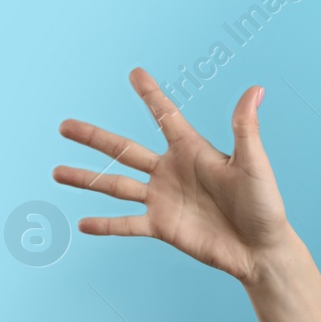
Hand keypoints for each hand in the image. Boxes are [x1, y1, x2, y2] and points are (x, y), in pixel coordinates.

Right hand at [52, 68, 289, 281]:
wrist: (261, 248)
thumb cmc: (265, 204)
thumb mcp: (253, 164)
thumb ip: (246, 129)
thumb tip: (255, 89)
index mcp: (193, 150)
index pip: (165, 116)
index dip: (150, 95)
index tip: (134, 73)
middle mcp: (171, 171)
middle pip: (124, 149)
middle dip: (94, 138)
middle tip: (64, 125)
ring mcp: (163, 199)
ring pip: (115, 185)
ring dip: (86, 179)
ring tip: (56, 172)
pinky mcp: (162, 227)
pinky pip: (126, 224)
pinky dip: (105, 224)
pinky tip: (81, 223)